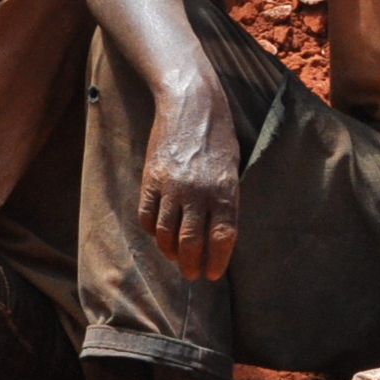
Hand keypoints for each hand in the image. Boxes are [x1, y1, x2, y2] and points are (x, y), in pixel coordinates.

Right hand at [139, 75, 241, 280]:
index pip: (222, 237)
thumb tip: (216, 233)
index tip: (212, 275)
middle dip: (191, 264)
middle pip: (192, 241)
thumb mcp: (231, 169)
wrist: (190, 105)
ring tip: (175, 258)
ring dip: (170, 251)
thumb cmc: (217, 136)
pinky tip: (158, 235)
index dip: (216, 261)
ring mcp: (172, 186)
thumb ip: (225, 201)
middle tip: (191, 275)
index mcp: (225, 191)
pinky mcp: (151, 179)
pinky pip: (147, 215)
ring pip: (166, 233)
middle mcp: (198, 192)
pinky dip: (152, 230)